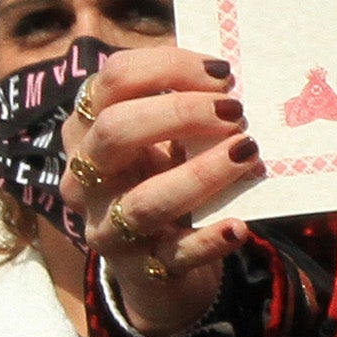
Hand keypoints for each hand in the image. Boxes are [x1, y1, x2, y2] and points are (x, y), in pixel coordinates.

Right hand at [54, 44, 265, 336]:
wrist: (154, 263)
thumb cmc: (162, 177)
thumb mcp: (163, 138)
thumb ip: (186, 104)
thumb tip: (234, 74)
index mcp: (89, 128)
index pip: (113, 80)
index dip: (168, 67)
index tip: (223, 73)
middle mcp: (87, 176)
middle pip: (115, 131)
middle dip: (180, 113)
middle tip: (236, 111)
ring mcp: (108, 227)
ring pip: (144, 200)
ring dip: (201, 174)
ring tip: (248, 152)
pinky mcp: (142, 269)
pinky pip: (173, 255)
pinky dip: (207, 240)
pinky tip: (238, 228)